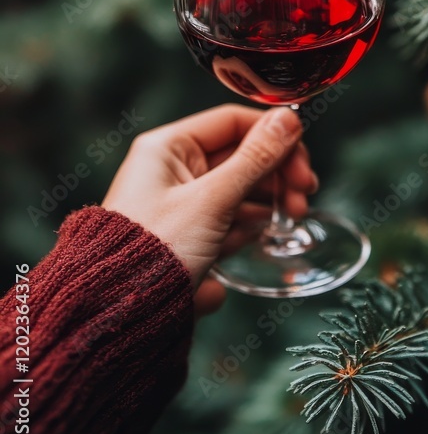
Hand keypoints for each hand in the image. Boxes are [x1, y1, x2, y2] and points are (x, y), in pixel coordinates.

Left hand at [101, 105, 317, 315]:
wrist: (119, 312)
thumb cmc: (154, 249)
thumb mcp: (212, 200)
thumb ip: (254, 159)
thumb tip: (288, 121)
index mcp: (168, 147)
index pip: (233, 122)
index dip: (273, 137)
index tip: (302, 160)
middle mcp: (173, 168)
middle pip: (240, 155)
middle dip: (277, 173)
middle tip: (303, 195)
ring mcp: (181, 201)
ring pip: (239, 187)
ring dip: (269, 198)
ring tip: (291, 217)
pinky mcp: (188, 231)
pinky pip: (229, 215)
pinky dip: (250, 220)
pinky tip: (267, 231)